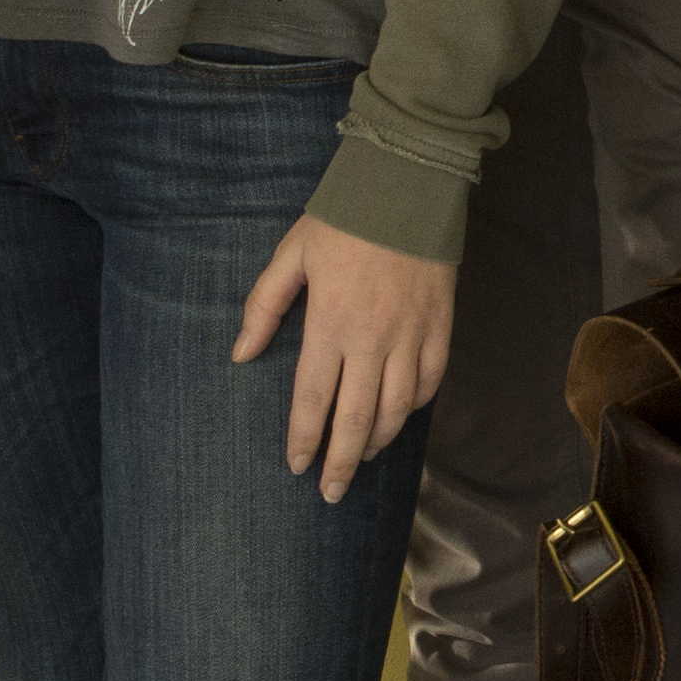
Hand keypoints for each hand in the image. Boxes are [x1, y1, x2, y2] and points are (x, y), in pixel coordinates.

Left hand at [236, 216, 451, 503]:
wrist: (408, 187)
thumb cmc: (342, 220)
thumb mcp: (290, 256)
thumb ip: (263, 307)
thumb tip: (240, 354)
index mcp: (331, 324)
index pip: (313, 399)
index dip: (304, 438)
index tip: (296, 466)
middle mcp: (373, 340)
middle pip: (357, 419)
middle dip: (342, 462)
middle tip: (331, 493)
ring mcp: (412, 337)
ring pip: (397, 409)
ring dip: (377, 441)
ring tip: (363, 459)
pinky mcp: (440, 328)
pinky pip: (430, 383)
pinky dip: (414, 408)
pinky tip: (399, 418)